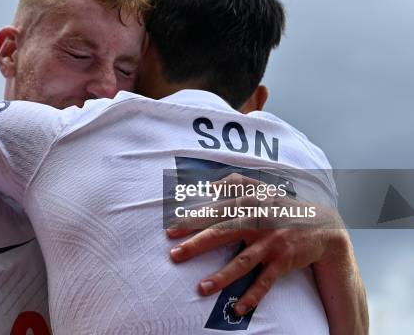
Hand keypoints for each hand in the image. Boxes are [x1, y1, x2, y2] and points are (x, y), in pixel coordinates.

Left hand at [168, 191, 345, 315]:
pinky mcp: (282, 261)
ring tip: (200, 288)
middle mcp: (257, 222)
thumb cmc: (281, 206)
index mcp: (248, 204)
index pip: (214, 212)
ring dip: (221, 277)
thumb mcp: (260, 188)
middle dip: (197, 245)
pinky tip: (237, 308)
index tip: (171, 230)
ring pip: (242, 262)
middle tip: (174, 255)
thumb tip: (208, 185)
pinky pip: (265, 282)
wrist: (320, 225)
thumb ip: (234, 183)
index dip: (192, 220)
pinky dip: (252, 296)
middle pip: (222, 234)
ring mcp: (270, 243)